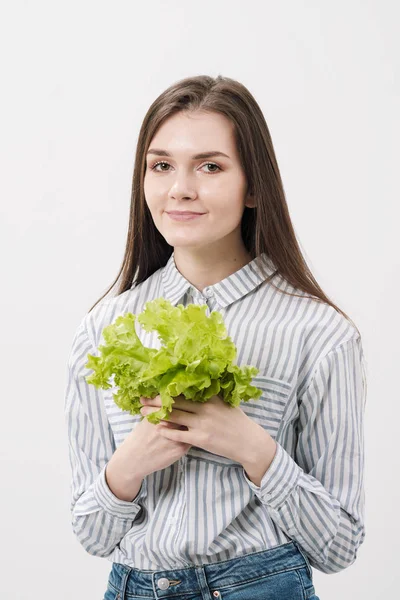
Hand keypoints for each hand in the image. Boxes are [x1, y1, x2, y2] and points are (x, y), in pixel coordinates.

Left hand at [140, 393, 263, 464]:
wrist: (248, 442)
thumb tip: (200, 385)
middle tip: (142, 398)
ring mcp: (202, 424)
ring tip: (143, 412)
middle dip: (157, 400)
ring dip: (157, 414)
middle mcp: (205, 409)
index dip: (168, 388)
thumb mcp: (226, 403)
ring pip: (174, 417)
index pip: (185, 390)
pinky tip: (157, 429)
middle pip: (175, 402)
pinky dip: (167, 431)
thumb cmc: (238, 422)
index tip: (154, 385)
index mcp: (210, 398)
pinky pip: (179, 435)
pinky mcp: (201, 439)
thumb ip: (212, 395)